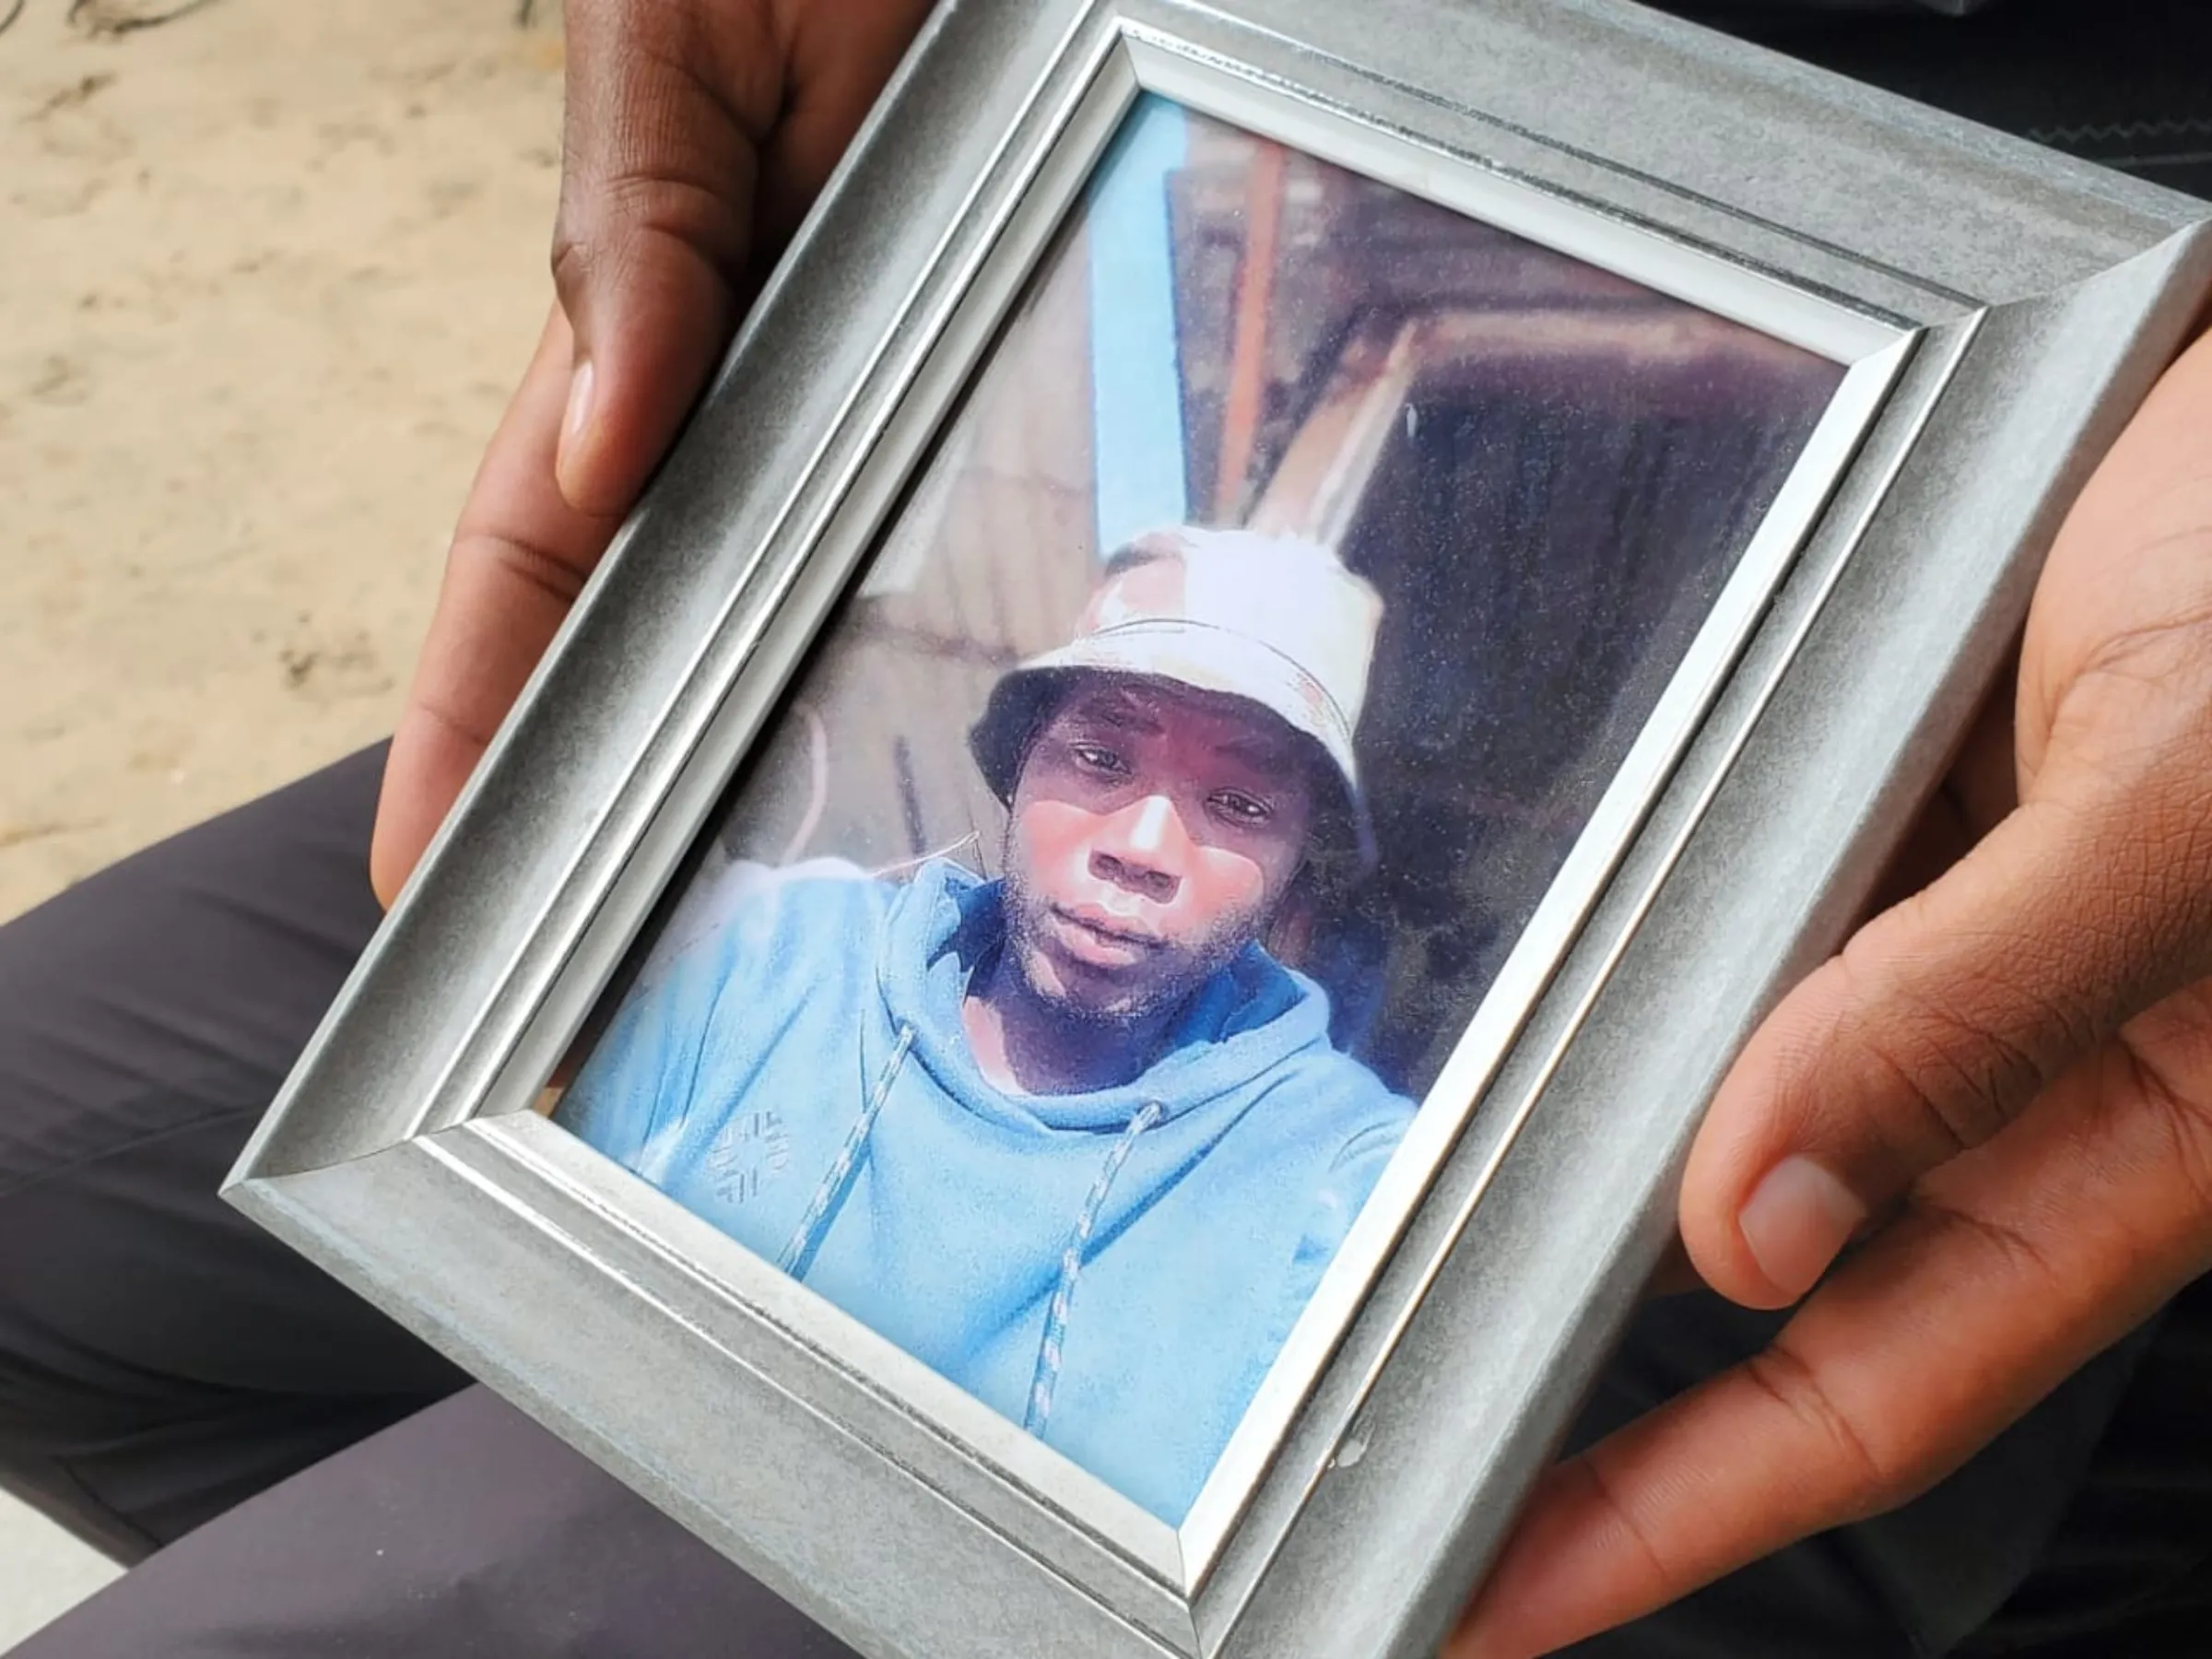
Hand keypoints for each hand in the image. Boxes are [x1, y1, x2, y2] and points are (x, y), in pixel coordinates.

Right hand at [368, 0, 930, 905]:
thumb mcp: (663, 67)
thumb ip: (626, 243)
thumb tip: (600, 447)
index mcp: (625, 337)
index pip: (520, 562)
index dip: (464, 712)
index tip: (418, 866)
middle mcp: (725, 394)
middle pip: (641, 623)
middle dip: (588, 787)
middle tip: (563, 963)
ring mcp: (837, 393)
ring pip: (779, 599)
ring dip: (746, 747)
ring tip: (723, 919)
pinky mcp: (949, 366)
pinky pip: (934, 521)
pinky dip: (923, 632)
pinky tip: (932, 751)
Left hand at [1452, 323, 2211, 1656]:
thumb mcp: (2180, 814)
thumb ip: (1975, 1011)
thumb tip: (1752, 1222)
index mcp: (2122, 1143)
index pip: (1861, 1393)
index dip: (1665, 1519)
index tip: (1482, 1601)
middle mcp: (2001, 1080)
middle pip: (1756, 1291)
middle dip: (1577, 1392)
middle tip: (1382, 1457)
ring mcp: (1914, 959)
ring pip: (1711, 1114)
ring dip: (1570, 1185)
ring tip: (1389, 1264)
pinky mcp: (1859, 837)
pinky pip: (1705, 943)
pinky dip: (1607, 994)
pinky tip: (1501, 1016)